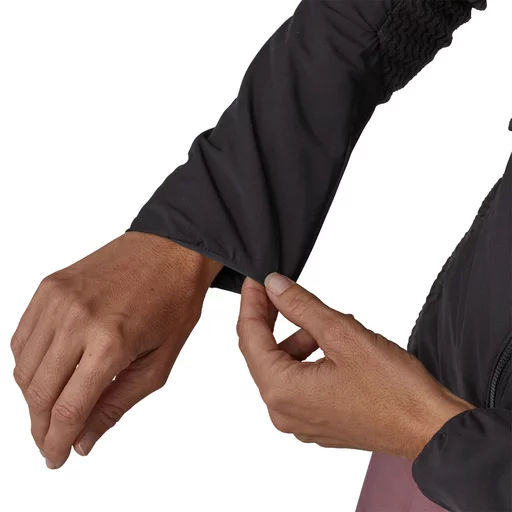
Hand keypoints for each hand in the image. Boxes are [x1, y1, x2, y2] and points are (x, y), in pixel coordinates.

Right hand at [11, 232, 221, 468]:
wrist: (170, 249)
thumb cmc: (174, 302)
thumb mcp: (159, 362)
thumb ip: (118, 404)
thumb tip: (83, 440)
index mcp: (110, 341)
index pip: (68, 409)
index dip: (57, 442)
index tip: (56, 458)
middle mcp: (76, 319)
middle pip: (38, 393)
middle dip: (41, 427)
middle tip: (53, 440)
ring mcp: (57, 300)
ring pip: (24, 368)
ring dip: (34, 398)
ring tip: (54, 408)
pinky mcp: (49, 286)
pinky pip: (21, 337)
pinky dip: (29, 363)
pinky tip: (49, 372)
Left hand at [237, 274, 473, 459]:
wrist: (430, 428)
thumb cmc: (394, 388)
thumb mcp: (342, 333)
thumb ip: (301, 306)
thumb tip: (274, 286)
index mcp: (282, 392)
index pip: (250, 338)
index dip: (251, 303)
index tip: (256, 280)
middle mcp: (283, 412)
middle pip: (261, 354)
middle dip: (269, 319)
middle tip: (279, 290)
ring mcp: (299, 422)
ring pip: (282, 367)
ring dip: (296, 339)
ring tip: (325, 323)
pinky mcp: (316, 423)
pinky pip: (298, 383)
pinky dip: (307, 359)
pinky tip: (331, 346)